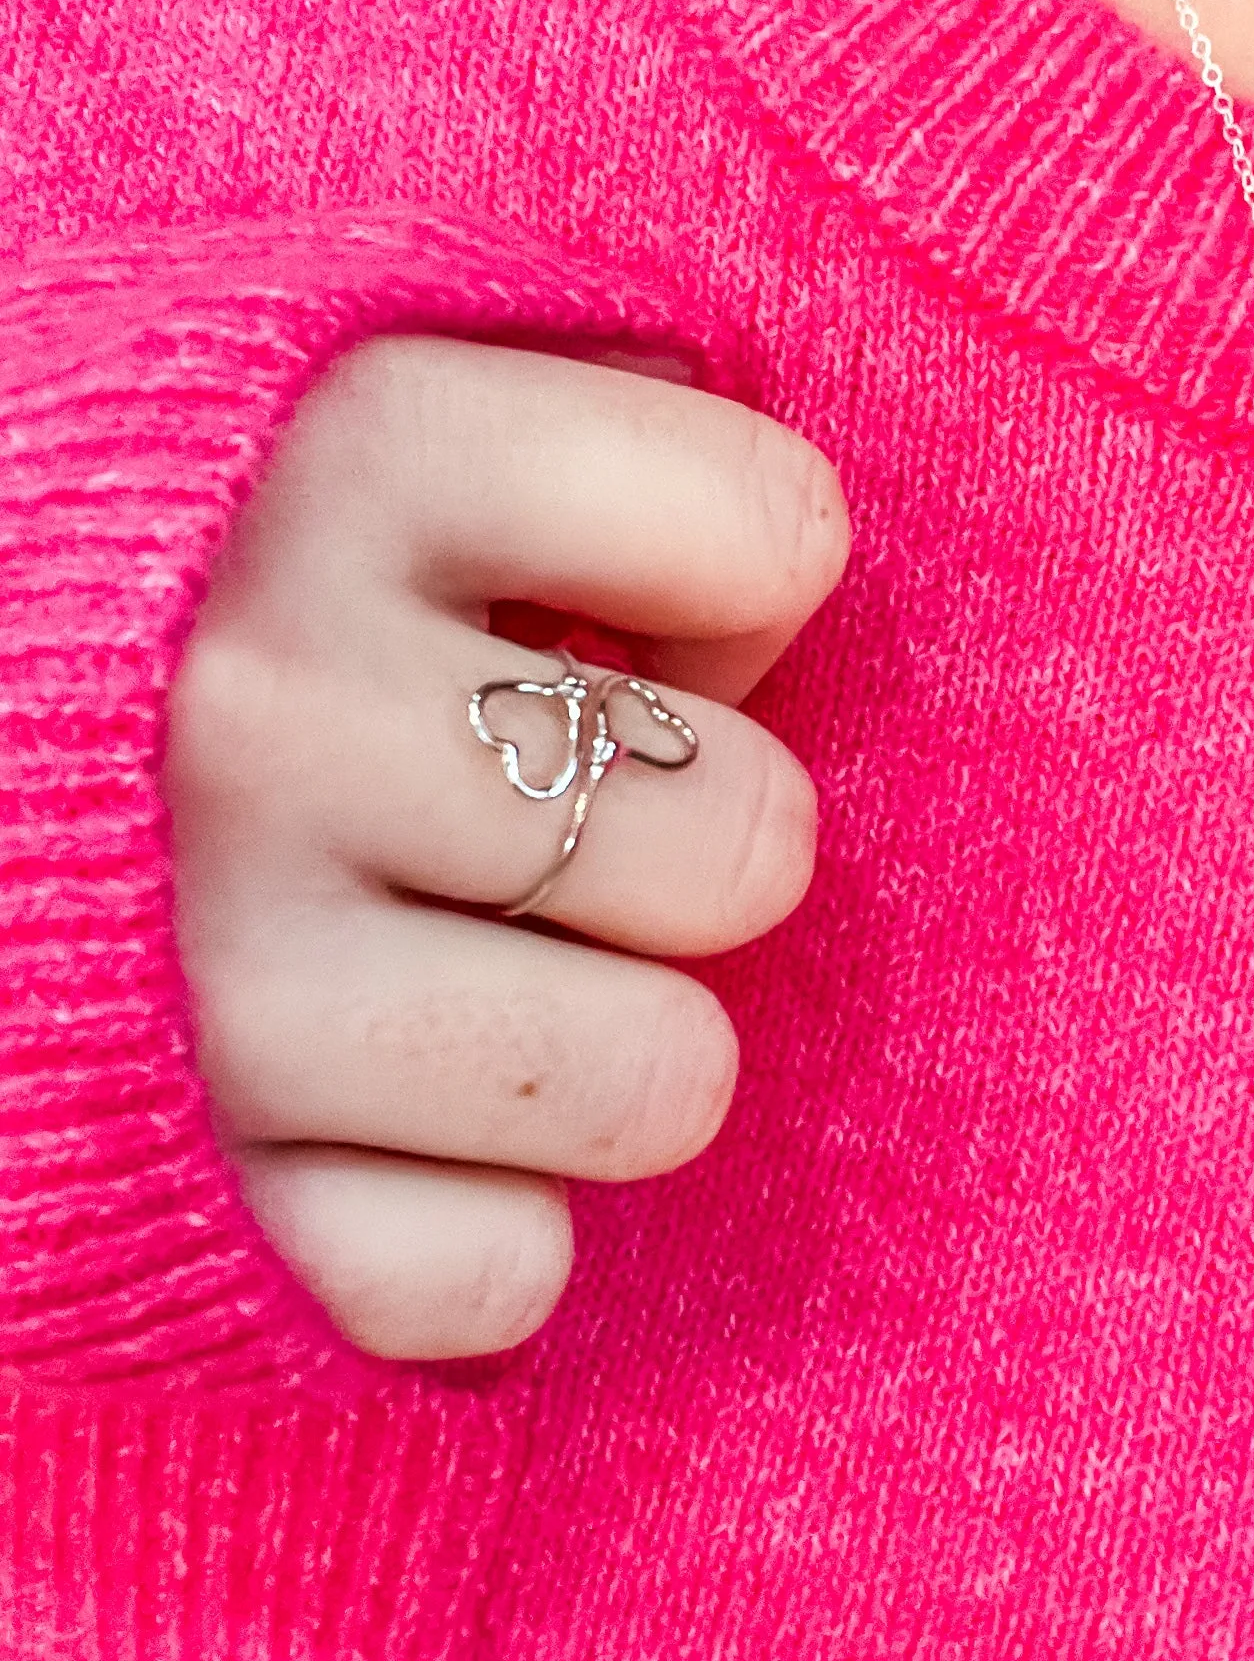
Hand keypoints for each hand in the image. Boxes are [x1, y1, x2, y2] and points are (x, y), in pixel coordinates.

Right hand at [165, 336, 848, 1360]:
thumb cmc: (44, 564)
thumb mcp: (245, 386)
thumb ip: (515, 424)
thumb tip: (766, 586)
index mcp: (323, 452)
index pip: (773, 534)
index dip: (720, 594)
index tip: (592, 617)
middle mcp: (266, 711)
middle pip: (751, 841)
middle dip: (669, 846)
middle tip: (505, 833)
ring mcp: (212, 983)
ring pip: (666, 1082)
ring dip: (587, 1052)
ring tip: (441, 987)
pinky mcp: (167, 1217)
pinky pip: (499, 1275)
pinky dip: (447, 1227)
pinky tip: (335, 1133)